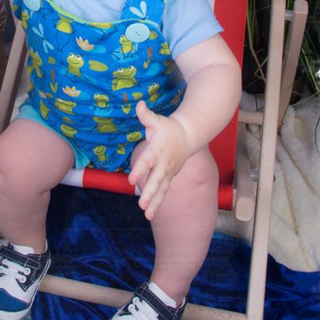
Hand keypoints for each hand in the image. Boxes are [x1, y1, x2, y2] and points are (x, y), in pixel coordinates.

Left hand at [128, 101, 189, 220]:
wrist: (188, 136)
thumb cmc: (168, 128)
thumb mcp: (157, 120)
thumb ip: (146, 115)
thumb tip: (138, 104)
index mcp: (156, 151)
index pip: (146, 162)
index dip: (139, 170)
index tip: (131, 180)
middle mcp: (163, 164)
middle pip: (155, 180)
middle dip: (149, 193)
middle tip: (141, 205)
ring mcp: (167, 172)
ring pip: (161, 190)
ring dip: (155, 203)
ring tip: (147, 215)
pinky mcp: (169, 177)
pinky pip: (164, 192)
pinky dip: (158, 202)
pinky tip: (149, 213)